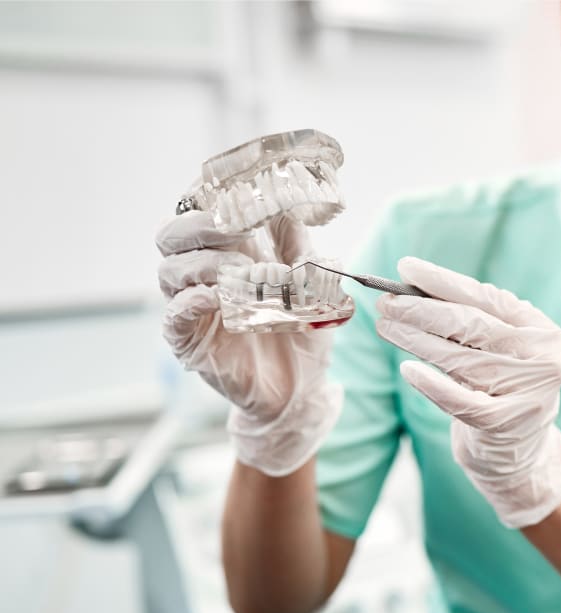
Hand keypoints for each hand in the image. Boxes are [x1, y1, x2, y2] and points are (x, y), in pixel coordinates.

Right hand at [155, 211, 341, 476]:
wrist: (301, 389)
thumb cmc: (302, 333)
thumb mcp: (311, 285)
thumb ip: (297, 248)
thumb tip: (290, 209)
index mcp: (227, 254)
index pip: (199, 215)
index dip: (210, 200)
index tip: (238, 195)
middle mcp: (202, 276)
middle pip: (171, 237)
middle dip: (196, 225)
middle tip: (230, 227)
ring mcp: (193, 309)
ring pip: (170, 272)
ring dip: (204, 264)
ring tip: (240, 272)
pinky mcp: (191, 342)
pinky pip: (173, 317)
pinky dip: (188, 303)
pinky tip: (212, 298)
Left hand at [375, 257, 560, 527]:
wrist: (519, 452)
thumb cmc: (498, 389)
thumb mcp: (497, 351)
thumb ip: (469, 322)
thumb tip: (412, 289)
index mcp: (541, 331)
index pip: (487, 298)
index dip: (444, 282)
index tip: (406, 268)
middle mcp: (540, 360)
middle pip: (472, 326)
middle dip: (422, 310)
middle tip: (386, 302)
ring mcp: (525, 394)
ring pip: (460, 360)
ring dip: (416, 340)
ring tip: (386, 327)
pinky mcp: (504, 424)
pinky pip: (459, 400)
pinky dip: (431, 384)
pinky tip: (407, 369)